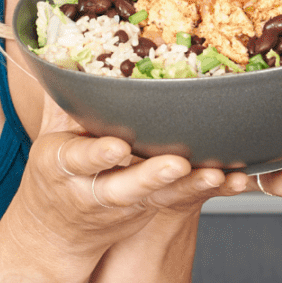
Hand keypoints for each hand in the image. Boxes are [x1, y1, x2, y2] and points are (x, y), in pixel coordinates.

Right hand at [10, 97, 250, 265]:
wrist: (54, 232)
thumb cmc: (55, 172)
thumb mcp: (47, 137)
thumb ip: (58, 98)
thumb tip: (49, 50)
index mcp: (61, 167)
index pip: (78, 160)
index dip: (98, 155)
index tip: (117, 148)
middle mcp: (93, 191)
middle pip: (123, 188)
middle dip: (150, 177)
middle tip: (176, 165)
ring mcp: (125, 205)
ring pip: (159, 198)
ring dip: (189, 186)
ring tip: (214, 174)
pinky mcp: (149, 211)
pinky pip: (181, 202)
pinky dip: (206, 192)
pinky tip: (234, 181)